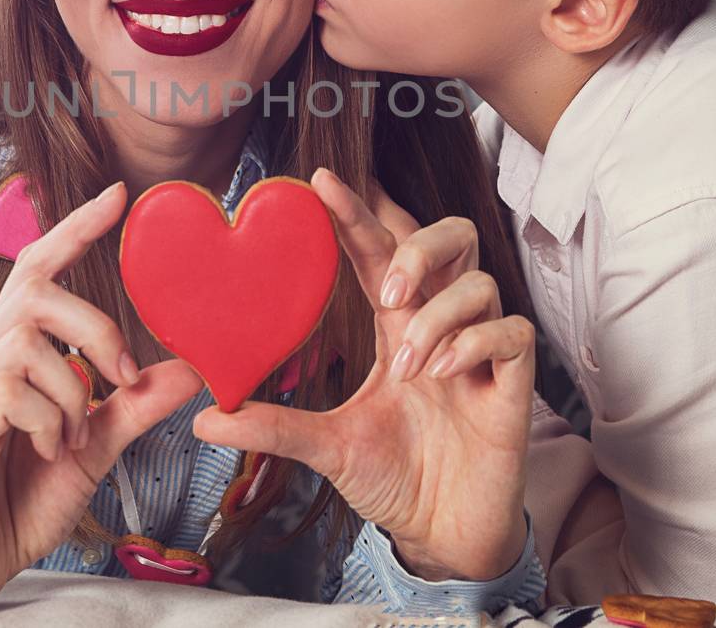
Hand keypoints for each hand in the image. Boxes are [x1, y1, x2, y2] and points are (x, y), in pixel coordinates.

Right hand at [0, 181, 204, 622]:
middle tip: (121, 374)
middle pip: (33, 291)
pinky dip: (48, 421)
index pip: (37, 270)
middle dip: (93, 323)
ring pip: (24, 342)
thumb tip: (192, 367)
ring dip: (71, 389)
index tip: (120, 196)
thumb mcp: (95, 446)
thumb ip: (136, 406)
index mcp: (10, 353)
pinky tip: (51, 452)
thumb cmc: (22, 498)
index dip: (75, 229)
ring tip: (74, 436)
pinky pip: (8, 394)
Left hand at [192, 168, 533, 582]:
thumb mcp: (327, 447)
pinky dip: (474, 344)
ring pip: (481, 282)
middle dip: (420, 246)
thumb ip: (274, 426)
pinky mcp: (512, 384)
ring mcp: (481, 353)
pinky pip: (511, 332)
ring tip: (408, 367)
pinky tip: (444, 374)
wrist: (444, 534)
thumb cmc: (395, 478)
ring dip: (439, 315)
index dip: (356, 214)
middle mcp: (441, 326)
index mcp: (398, 326)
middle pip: (452, 238)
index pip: (379, 251)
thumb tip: (203, 417)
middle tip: (388, 289)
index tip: (320, 182)